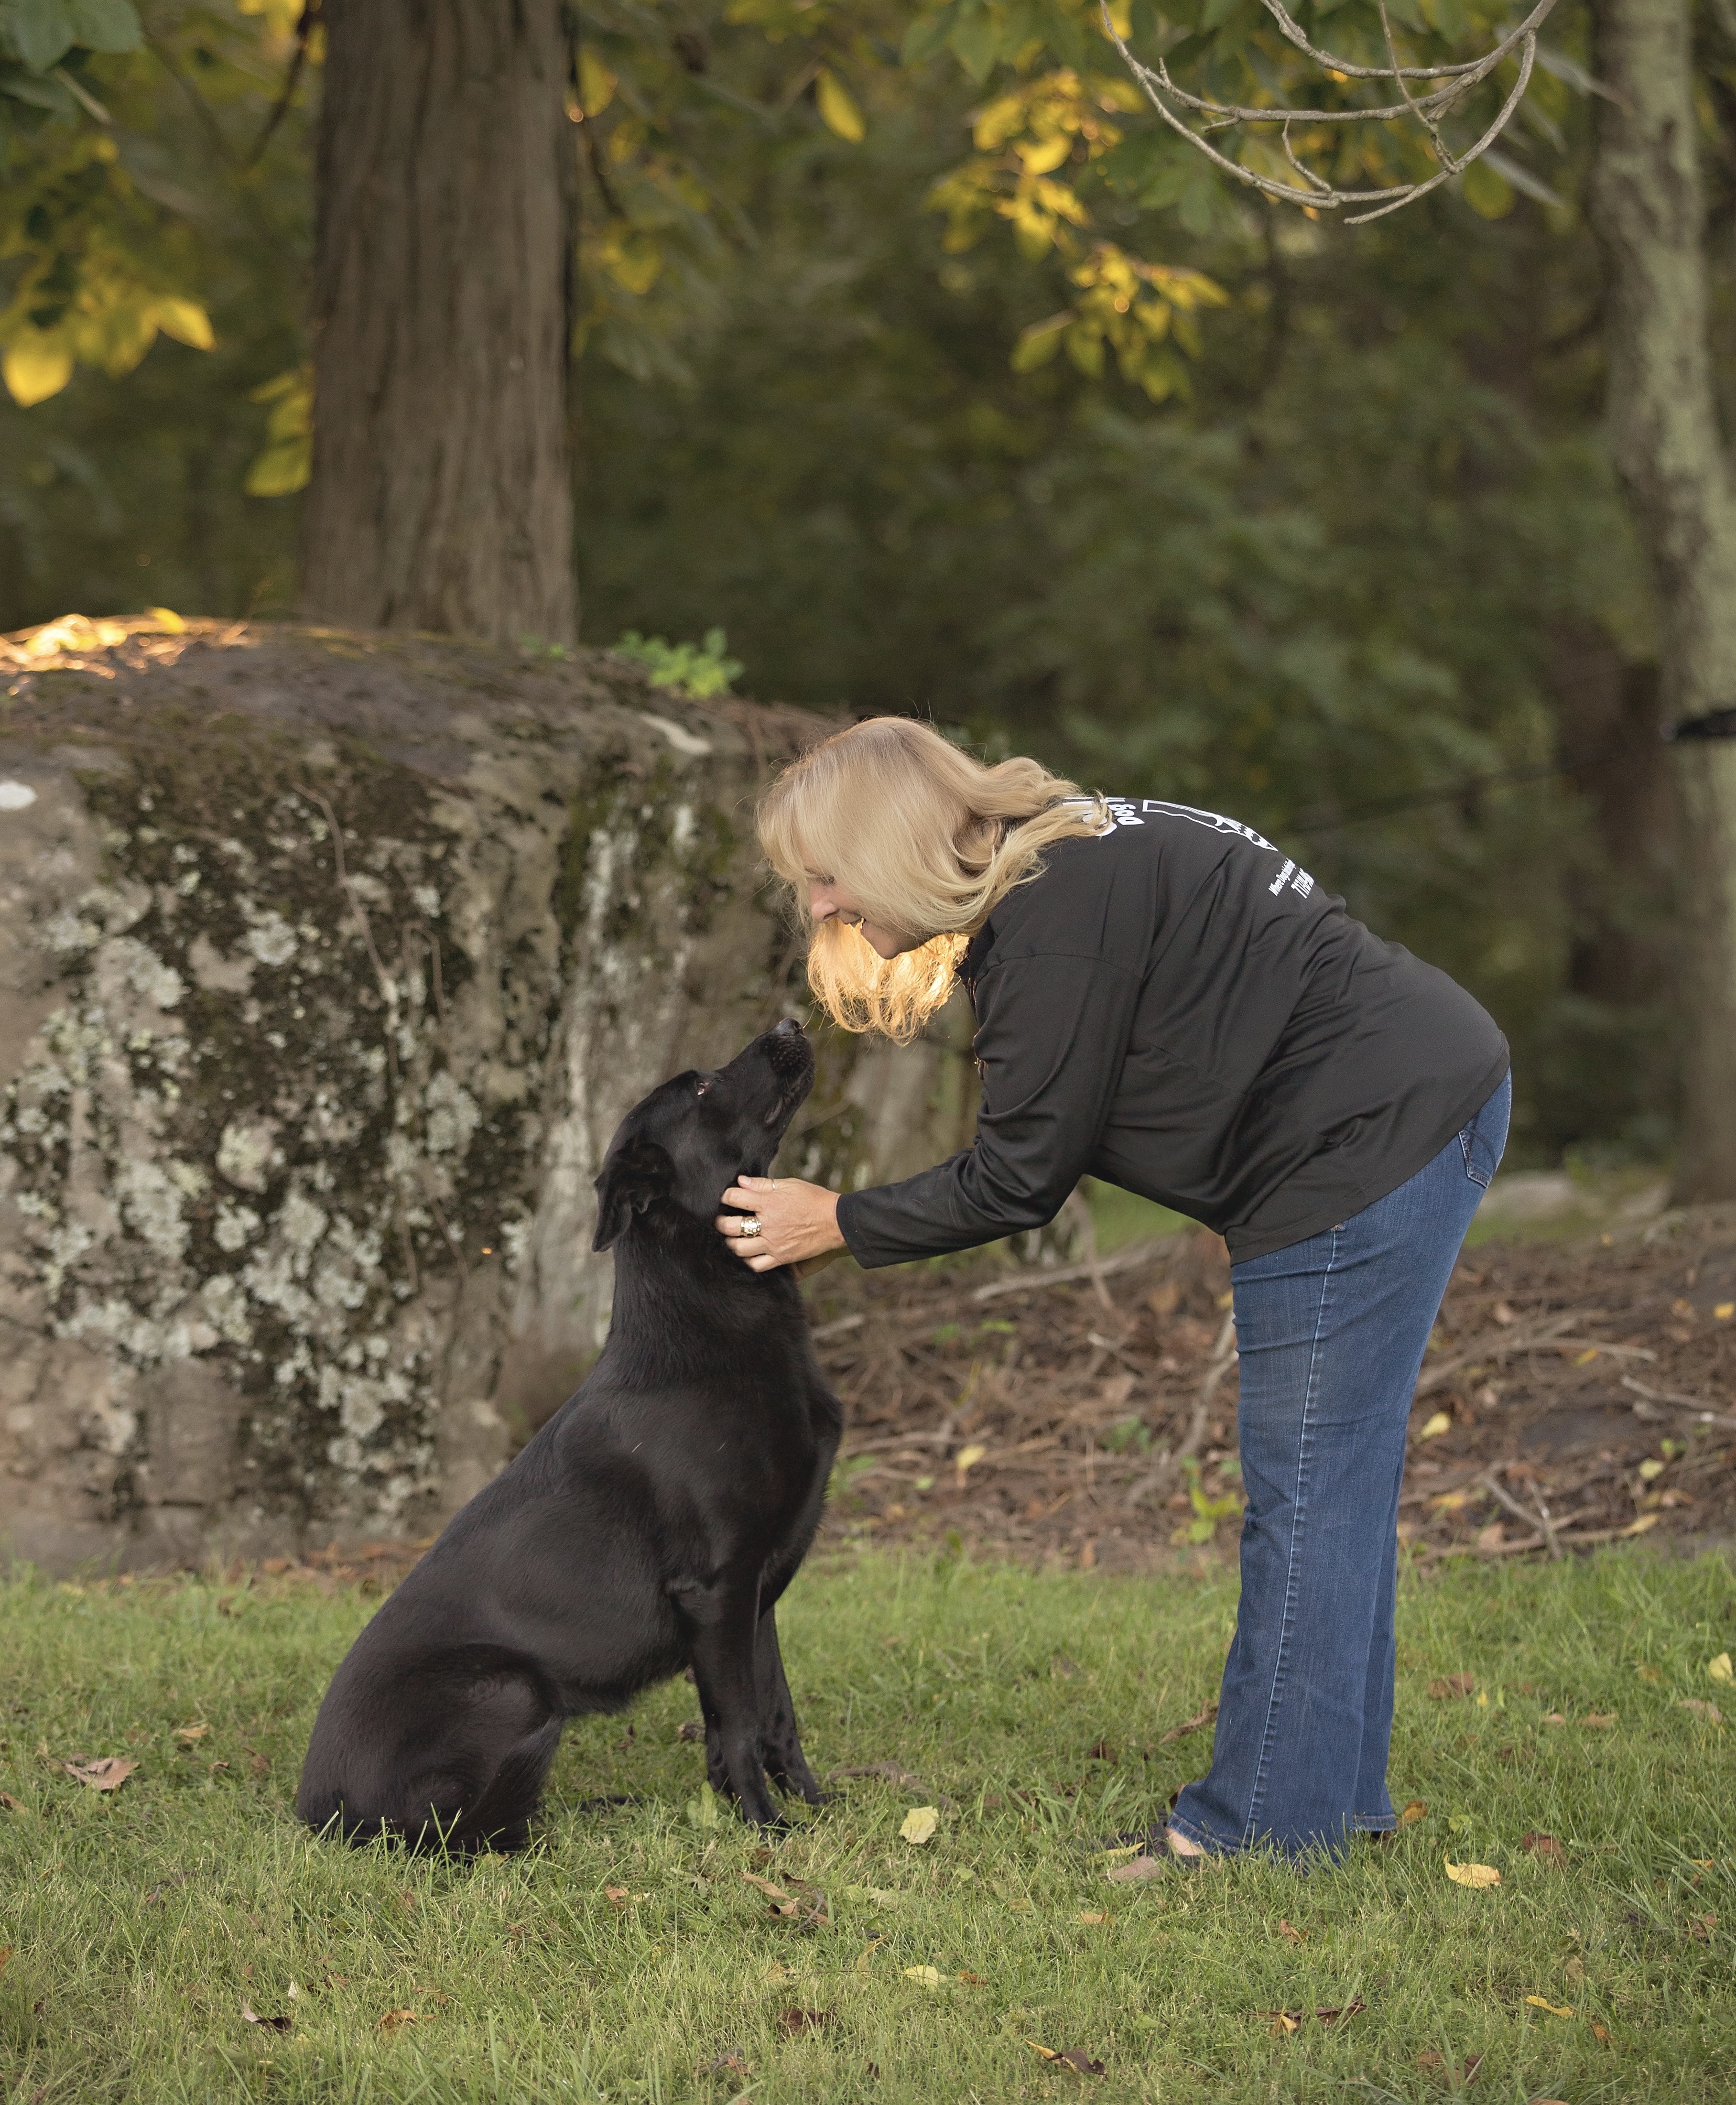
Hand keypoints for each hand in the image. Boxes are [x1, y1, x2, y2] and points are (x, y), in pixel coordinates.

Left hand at [715, 1175, 844, 1273]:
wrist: (837, 1221)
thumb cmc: (814, 1199)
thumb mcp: (790, 1184)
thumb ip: (763, 1184)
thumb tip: (741, 1181)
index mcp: (769, 1202)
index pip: (734, 1198)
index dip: (725, 1196)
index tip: (725, 1198)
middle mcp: (768, 1224)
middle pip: (730, 1226)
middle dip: (720, 1222)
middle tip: (720, 1220)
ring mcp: (773, 1243)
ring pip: (739, 1248)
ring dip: (731, 1243)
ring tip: (733, 1237)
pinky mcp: (781, 1257)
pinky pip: (756, 1265)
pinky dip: (748, 1260)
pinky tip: (748, 1253)